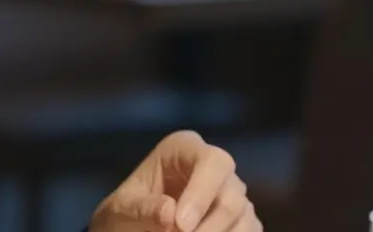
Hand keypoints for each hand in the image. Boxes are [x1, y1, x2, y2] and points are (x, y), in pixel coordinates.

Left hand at [89, 131, 261, 231]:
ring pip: (244, 216)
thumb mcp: (122, 208)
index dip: (202, 193)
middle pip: (232, 194)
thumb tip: (170, 215)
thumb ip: (143, 208)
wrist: (133, 226)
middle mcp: (213, 166)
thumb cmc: (126, 210)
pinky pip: (250, 231)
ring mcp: (231, 192)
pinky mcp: (240, 218)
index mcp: (183, 148)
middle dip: (209, 226)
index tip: (181, 225)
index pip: (211, 161)